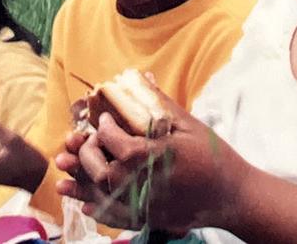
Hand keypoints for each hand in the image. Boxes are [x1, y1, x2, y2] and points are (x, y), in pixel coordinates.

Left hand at [55, 77, 250, 231]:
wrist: (232, 196)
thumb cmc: (214, 157)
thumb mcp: (190, 126)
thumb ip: (161, 105)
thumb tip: (142, 78)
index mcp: (156, 156)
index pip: (117, 143)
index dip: (104, 130)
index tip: (103, 121)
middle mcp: (146, 183)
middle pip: (103, 172)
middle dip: (87, 155)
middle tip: (88, 142)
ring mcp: (146, 205)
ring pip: (103, 197)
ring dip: (80, 185)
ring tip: (63, 175)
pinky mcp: (149, 219)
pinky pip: (116, 218)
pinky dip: (97, 211)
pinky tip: (85, 203)